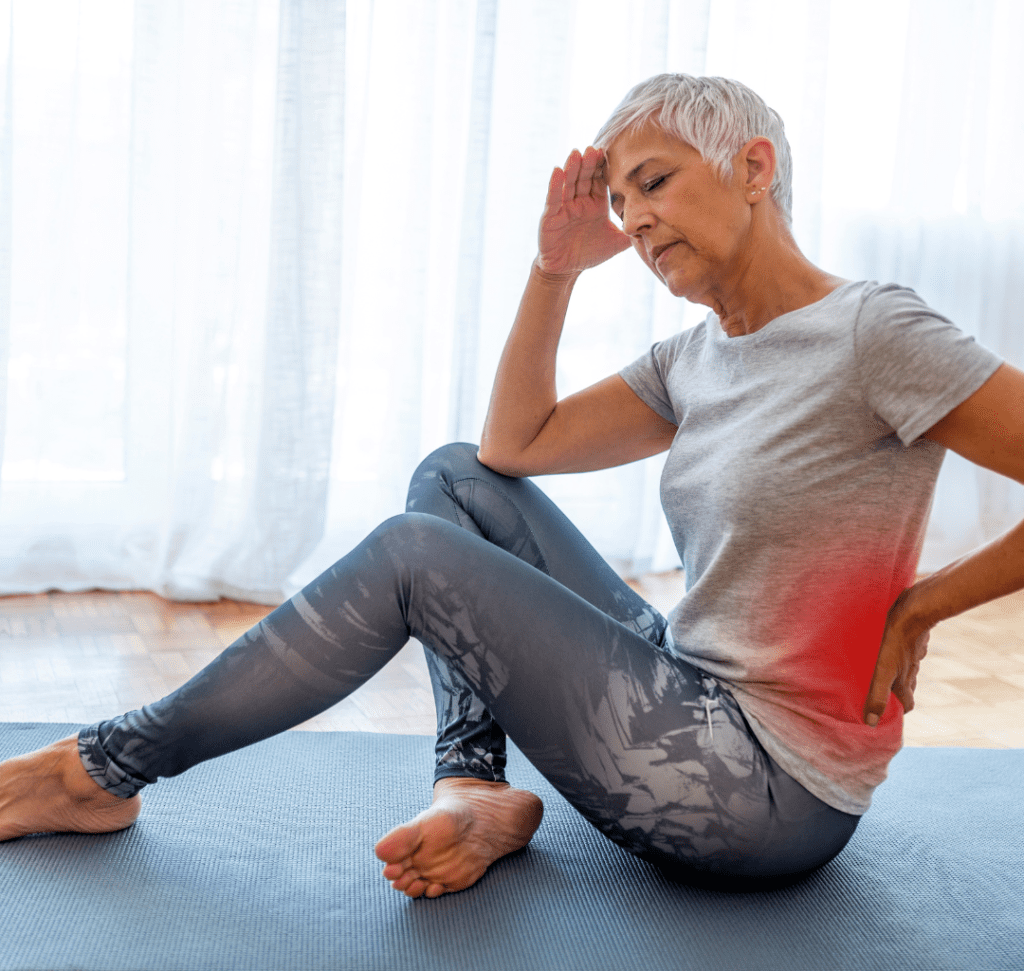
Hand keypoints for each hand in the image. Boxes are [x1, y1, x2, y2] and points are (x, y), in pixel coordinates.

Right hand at [536, 146, 631, 277]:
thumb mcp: (616, 243)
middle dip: (589, 163)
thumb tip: (657, 228)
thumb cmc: (589, 254)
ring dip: (572, 168)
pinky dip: (555, 185)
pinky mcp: (550, 216)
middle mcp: (580, 201)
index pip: (600, 180)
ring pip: (569, 183)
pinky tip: (557, 170)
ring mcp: (564, 207)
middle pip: (585, 177)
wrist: (566, 270)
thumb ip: (633, 234)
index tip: (611, 152)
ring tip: (577, 153)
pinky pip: (553, 198)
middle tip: (596, 149)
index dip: (604, 167)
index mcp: (596, 204)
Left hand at [863, 587, 931, 725]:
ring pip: (907, 666)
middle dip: (895, 691)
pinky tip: (886, 643)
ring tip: (878, 667)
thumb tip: (870, 722)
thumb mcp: (883, 670)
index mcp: (904, 679)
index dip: (900, 710)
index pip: (908, 703)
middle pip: (907, 685)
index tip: (890, 713)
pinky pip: (906, 647)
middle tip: (880, 691)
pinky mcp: (913, 636)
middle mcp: (912, 668)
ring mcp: (914, 652)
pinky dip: (897, 651)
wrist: (916, 609)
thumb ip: (877, 694)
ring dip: (895, 670)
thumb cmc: (896, 640)